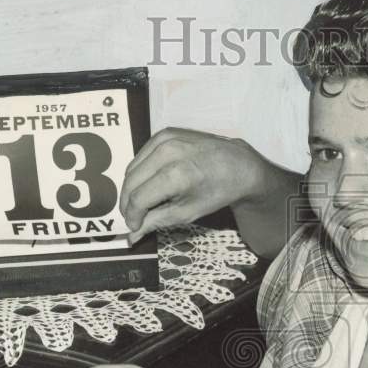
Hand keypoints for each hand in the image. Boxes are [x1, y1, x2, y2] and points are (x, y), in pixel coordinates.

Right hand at [121, 128, 271, 242]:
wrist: (239, 165)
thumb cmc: (217, 192)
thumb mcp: (187, 213)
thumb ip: (156, 222)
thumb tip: (132, 235)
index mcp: (175, 175)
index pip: (138, 199)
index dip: (132, 216)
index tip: (134, 226)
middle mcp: (167, 153)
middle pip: (131, 182)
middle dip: (128, 203)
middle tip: (133, 217)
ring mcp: (165, 139)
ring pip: (132, 168)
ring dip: (132, 188)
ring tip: (141, 203)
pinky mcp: (165, 132)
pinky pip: (141, 156)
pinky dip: (140, 172)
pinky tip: (149, 183)